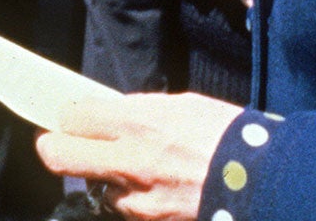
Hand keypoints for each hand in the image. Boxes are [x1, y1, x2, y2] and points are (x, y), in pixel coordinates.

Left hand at [35, 93, 242, 220]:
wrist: (262, 184)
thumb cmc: (228, 137)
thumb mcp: (183, 105)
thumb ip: (141, 111)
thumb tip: (113, 113)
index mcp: (138, 124)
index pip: (73, 117)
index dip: (66, 116)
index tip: (67, 116)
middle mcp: (128, 163)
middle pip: (59, 155)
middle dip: (54, 147)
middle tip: (58, 142)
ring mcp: (135, 200)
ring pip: (95, 187)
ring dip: (103, 178)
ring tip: (131, 168)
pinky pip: (123, 209)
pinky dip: (130, 199)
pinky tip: (153, 189)